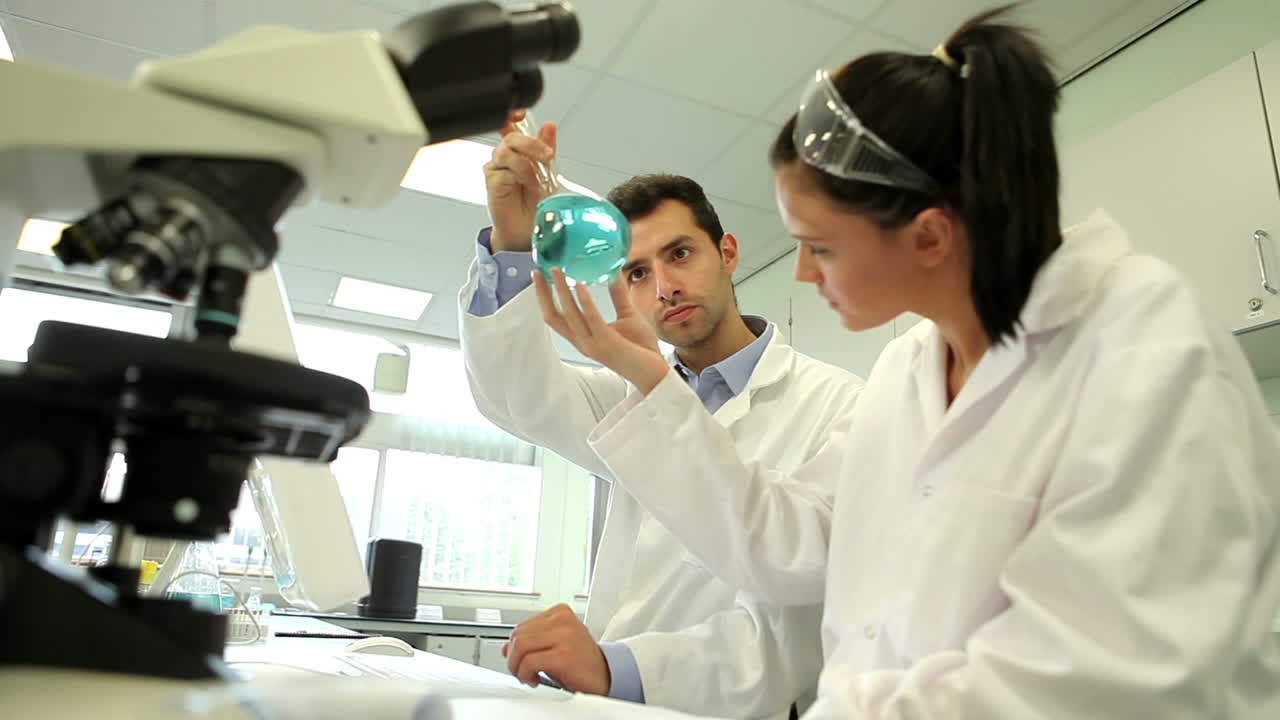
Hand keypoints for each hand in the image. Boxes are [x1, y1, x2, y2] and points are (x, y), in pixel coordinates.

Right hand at [484, 110, 555, 251]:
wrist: (529, 228)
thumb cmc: (535, 202)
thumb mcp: (548, 171)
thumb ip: (546, 148)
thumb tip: (549, 126)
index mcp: (519, 150)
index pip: (511, 126)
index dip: (512, 117)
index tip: (521, 114)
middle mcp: (506, 157)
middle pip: (511, 137)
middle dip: (530, 143)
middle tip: (546, 154)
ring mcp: (497, 168)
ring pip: (505, 151)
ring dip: (526, 163)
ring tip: (539, 179)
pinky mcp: (492, 181)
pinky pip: (503, 170)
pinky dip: (521, 176)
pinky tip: (530, 186)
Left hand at [503, 604, 609, 694]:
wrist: (606, 675)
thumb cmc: (581, 662)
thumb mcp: (555, 646)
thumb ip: (532, 642)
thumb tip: (507, 648)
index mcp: (560, 613)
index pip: (522, 625)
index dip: (515, 646)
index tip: (521, 660)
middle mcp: (563, 620)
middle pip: (518, 635)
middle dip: (514, 657)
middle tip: (522, 671)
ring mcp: (564, 636)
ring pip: (520, 646)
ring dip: (517, 666)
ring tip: (528, 675)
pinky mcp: (563, 655)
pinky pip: (529, 662)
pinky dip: (525, 674)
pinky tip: (535, 679)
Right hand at [533, 268, 669, 393]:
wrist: (656, 372)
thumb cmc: (642, 348)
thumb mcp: (627, 315)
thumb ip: (618, 296)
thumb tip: (614, 273)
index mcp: (583, 337)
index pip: (555, 317)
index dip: (545, 298)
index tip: (540, 277)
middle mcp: (583, 342)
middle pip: (553, 317)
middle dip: (543, 294)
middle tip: (538, 271)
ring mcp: (593, 343)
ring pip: (568, 315)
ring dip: (560, 291)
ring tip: (557, 270)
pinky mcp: (607, 342)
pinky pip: (591, 319)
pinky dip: (584, 301)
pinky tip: (579, 284)